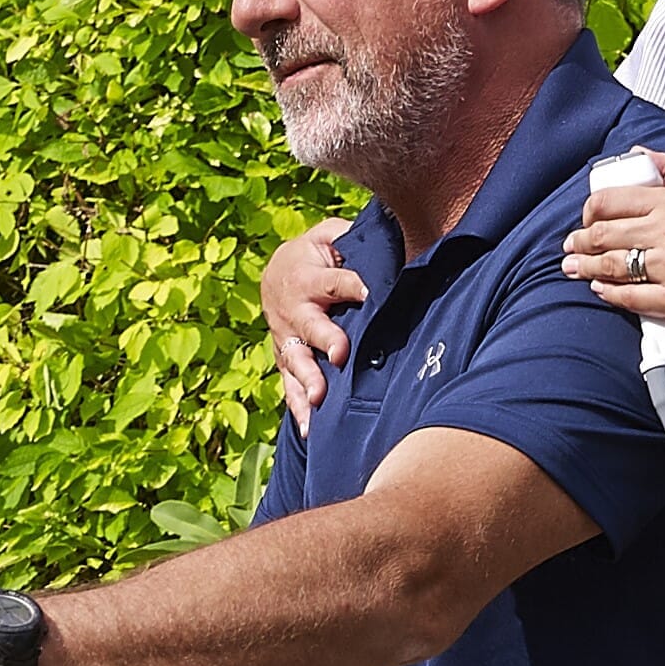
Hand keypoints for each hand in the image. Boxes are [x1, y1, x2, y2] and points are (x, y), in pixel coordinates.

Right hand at [261, 217, 366, 422]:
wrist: (276, 274)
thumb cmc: (316, 255)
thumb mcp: (329, 236)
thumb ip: (351, 237)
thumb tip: (388, 236)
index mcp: (309, 277)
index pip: (335, 281)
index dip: (352, 285)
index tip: (369, 291)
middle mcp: (296, 311)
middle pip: (311, 326)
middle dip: (325, 339)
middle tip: (340, 353)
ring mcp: (288, 339)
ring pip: (297, 361)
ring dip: (308, 380)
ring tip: (319, 400)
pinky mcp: (286, 360)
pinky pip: (290, 386)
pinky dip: (298, 408)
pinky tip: (309, 429)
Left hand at [564, 154, 664, 334]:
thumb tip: (638, 154)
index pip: (609, 201)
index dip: (588, 213)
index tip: (584, 221)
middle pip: (602, 234)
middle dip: (578, 242)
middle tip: (571, 248)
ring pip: (608, 266)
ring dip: (584, 268)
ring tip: (575, 268)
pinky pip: (625, 296)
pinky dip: (607, 292)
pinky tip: (600, 288)